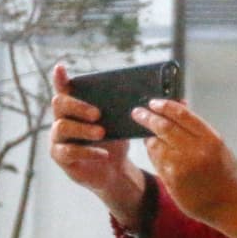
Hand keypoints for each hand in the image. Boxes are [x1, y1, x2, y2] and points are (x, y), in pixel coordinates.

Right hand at [49, 64, 143, 218]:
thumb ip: (140, 106)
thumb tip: (179, 98)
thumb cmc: (117, 140)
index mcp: (76, 105)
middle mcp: (62, 118)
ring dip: (84, 129)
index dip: (60, 77)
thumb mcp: (125, 121)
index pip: (63, 87)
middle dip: (79, 106)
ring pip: (62, 127)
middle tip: (98, 113)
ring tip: (102, 133)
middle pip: (60, 103)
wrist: (113, 170)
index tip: (62, 67)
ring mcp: (58, 138)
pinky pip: (68, 151)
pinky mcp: (60, 156)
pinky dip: (87, 151)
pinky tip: (102, 153)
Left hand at [133, 99, 236, 237]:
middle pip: (164, 127)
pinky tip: (154, 152)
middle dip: (148, 117)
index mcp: (210, 138)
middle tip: (138, 112)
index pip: (182, 114)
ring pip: (155, 144)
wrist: (230, 204)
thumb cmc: (224, 172)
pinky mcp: (172, 180)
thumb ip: (197, 128)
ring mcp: (182, 166)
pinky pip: (156, 161)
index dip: (165, 106)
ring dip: (149, 138)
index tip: (153, 102)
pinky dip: (153, 154)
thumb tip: (177, 106)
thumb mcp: (217, 145)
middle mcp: (196, 150)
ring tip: (148, 135)